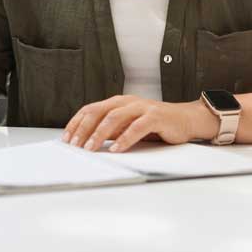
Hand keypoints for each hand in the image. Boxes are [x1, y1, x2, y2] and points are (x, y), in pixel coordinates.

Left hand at [61, 95, 214, 152]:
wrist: (186, 119)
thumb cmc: (155, 124)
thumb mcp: (128, 126)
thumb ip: (111, 130)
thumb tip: (87, 140)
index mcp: (117, 102)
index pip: (90, 109)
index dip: (76, 123)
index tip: (66, 138)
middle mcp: (127, 101)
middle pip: (98, 112)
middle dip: (83, 129)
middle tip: (74, 145)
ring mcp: (141, 107)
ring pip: (114, 118)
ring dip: (100, 134)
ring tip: (90, 148)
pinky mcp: (155, 116)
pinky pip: (137, 127)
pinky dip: (125, 139)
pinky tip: (116, 149)